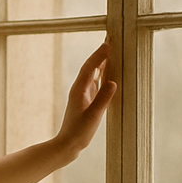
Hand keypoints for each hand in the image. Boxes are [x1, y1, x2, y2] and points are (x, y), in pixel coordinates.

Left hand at [55, 41, 116, 161]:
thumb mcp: (93, 117)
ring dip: (102, 60)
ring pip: (94, 72)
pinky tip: (109, 68)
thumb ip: (102, 99)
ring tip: (112, 48)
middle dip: (101, 52)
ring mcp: (83, 93)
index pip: (90, 67)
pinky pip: (96, 81)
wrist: (68, 145)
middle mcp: (80, 88)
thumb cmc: (79, 132)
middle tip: (112, 37)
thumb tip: (113, 82)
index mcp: (79, 90)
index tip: (109, 43)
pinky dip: (103, 72)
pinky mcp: (87, 99)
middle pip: (91, 65)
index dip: (99, 55)